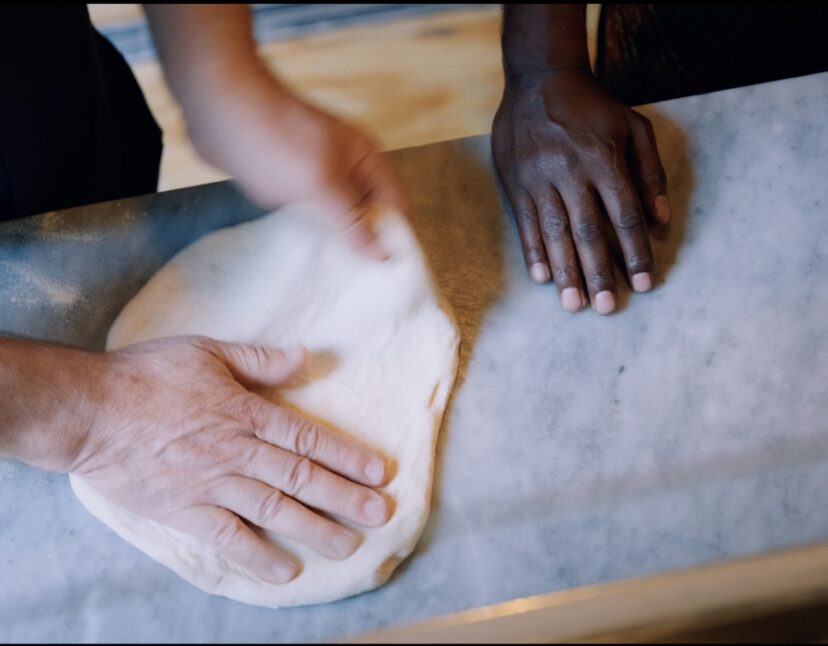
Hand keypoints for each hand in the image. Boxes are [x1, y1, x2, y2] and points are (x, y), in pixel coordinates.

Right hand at [68, 336, 390, 582]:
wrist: (89, 411)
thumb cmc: (147, 375)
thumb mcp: (207, 352)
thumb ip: (259, 359)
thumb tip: (305, 356)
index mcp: (245, 412)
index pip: (307, 438)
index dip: (346, 455)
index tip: (378, 472)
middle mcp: (236, 451)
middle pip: (300, 478)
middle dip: (345, 497)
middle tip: (380, 513)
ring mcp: (212, 484)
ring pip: (274, 509)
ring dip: (314, 528)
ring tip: (348, 546)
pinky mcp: (185, 509)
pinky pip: (227, 537)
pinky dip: (256, 555)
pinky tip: (284, 571)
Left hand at [186, 68, 406, 258]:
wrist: (220, 108)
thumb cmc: (277, 141)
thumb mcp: (322, 185)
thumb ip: (352, 220)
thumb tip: (382, 254)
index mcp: (366, 161)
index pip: (396, 206)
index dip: (394, 237)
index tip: (385, 274)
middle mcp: (348, 169)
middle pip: (369, 214)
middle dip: (365, 244)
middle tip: (357, 282)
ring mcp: (318, 176)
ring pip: (338, 217)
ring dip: (336, 241)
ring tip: (333, 275)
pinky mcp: (291, 184)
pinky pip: (310, 214)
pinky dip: (310, 233)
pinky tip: (306, 256)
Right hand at [492, 69, 669, 313]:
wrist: (539, 80)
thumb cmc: (592, 107)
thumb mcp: (633, 127)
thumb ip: (650, 173)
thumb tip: (660, 219)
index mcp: (603, 159)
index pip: (624, 214)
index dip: (636, 252)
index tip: (645, 284)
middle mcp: (570, 173)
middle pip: (587, 231)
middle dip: (598, 271)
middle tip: (605, 307)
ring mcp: (539, 180)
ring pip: (554, 233)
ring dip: (565, 271)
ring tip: (573, 304)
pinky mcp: (517, 184)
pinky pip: (527, 223)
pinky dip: (534, 252)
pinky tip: (542, 277)